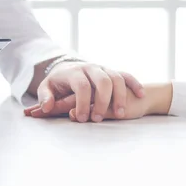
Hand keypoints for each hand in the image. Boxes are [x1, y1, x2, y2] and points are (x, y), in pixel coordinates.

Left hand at [25, 82, 172, 121]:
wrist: (68, 66)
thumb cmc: (58, 82)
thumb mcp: (47, 87)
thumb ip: (45, 97)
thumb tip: (46, 107)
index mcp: (75, 71)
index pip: (81, 85)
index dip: (82, 103)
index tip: (80, 118)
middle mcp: (91, 68)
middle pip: (103, 80)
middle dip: (102, 101)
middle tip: (97, 119)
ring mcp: (104, 69)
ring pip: (117, 78)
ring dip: (120, 96)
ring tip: (120, 114)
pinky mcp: (114, 71)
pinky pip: (127, 75)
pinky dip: (135, 84)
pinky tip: (140, 95)